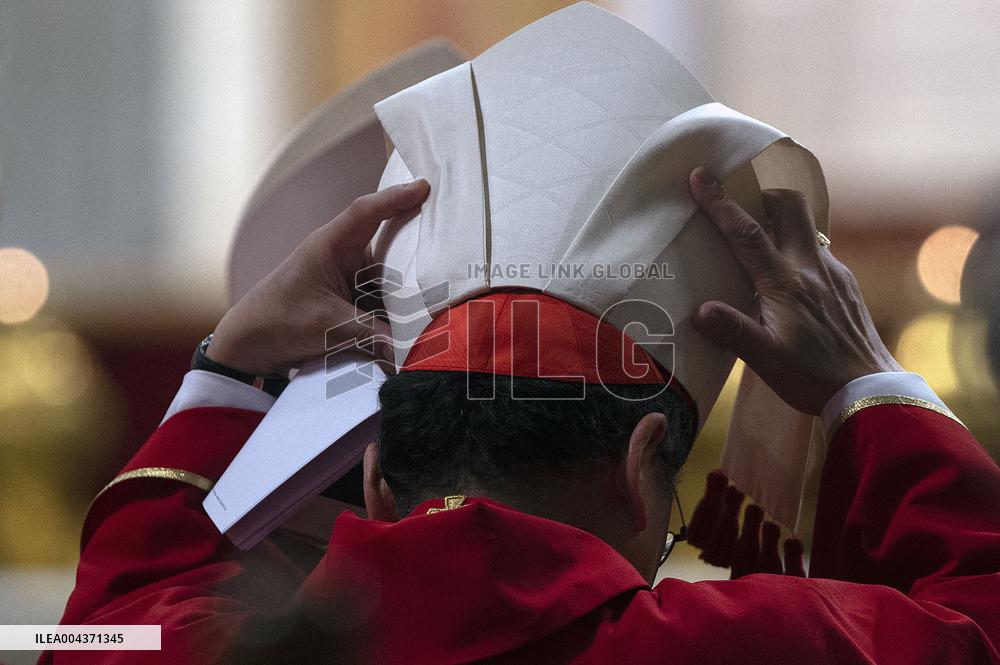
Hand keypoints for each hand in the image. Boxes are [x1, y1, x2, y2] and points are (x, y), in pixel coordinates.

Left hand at [206, 180, 429, 375]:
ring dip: (409, 282)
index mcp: (329, 246)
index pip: (365, 212)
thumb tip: (410, 350)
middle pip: (387, 241)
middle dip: (417, 240)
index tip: (424, 187)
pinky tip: (418, 314)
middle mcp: (341, 255)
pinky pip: (381, 295)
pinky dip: (397, 304)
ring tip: (444, 282)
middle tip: (452, 237)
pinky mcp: (349, 299)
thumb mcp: (329, 327)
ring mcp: (346, 277)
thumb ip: (372, 335)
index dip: (395, 198)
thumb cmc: (278, 322)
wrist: (248, 345)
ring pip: (388, 272)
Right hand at [688, 167, 901, 414]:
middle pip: (790, 207)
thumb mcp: (766, 361)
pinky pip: (816, 252)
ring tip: (760, 241)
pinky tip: (787, 278)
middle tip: (741, 201)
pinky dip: (795, 249)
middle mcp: (811, 268)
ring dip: (781, 221)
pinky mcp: (845, 285)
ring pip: (806, 227)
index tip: (700, 176)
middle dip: (763, 194)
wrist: (869, 390)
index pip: (747, 233)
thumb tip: (701, 309)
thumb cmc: (812, 378)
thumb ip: (733, 332)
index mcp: (786, 284)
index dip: (721, 202)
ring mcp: (833, 273)